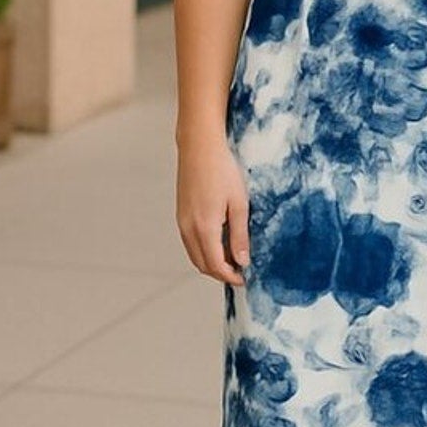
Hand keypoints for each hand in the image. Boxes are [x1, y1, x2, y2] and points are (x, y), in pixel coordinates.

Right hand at [175, 135, 250, 284]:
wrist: (199, 148)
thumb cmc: (222, 171)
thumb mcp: (239, 204)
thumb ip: (240, 235)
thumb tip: (243, 261)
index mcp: (205, 228)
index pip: (216, 266)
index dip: (231, 276)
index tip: (245, 277)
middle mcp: (188, 229)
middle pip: (203, 265)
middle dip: (221, 273)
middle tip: (241, 270)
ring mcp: (182, 222)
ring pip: (195, 255)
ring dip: (212, 263)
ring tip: (232, 257)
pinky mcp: (180, 215)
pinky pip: (190, 243)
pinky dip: (204, 250)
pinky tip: (219, 242)